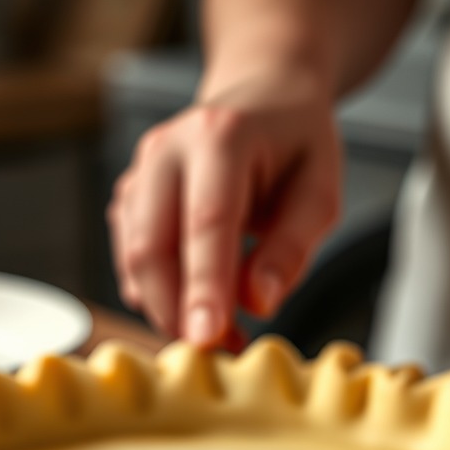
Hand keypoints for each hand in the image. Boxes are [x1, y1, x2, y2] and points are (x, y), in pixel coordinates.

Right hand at [107, 71, 342, 346]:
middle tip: (220, 349)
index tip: (206, 338)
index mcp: (221, 137)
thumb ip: (292, 248)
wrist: (260, 99)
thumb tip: (258, 300)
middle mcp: (167, 149)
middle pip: (153, 247)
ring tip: (224, 328)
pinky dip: (160, 296)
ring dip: (170, 309)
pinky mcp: (129, 200)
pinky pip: (132, 262)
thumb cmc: (295, 146)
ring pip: (135, 261)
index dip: (204, 287)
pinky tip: (199, 302)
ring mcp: (140, 173)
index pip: (206, 222)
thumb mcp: (321, 192)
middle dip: (178, 311)